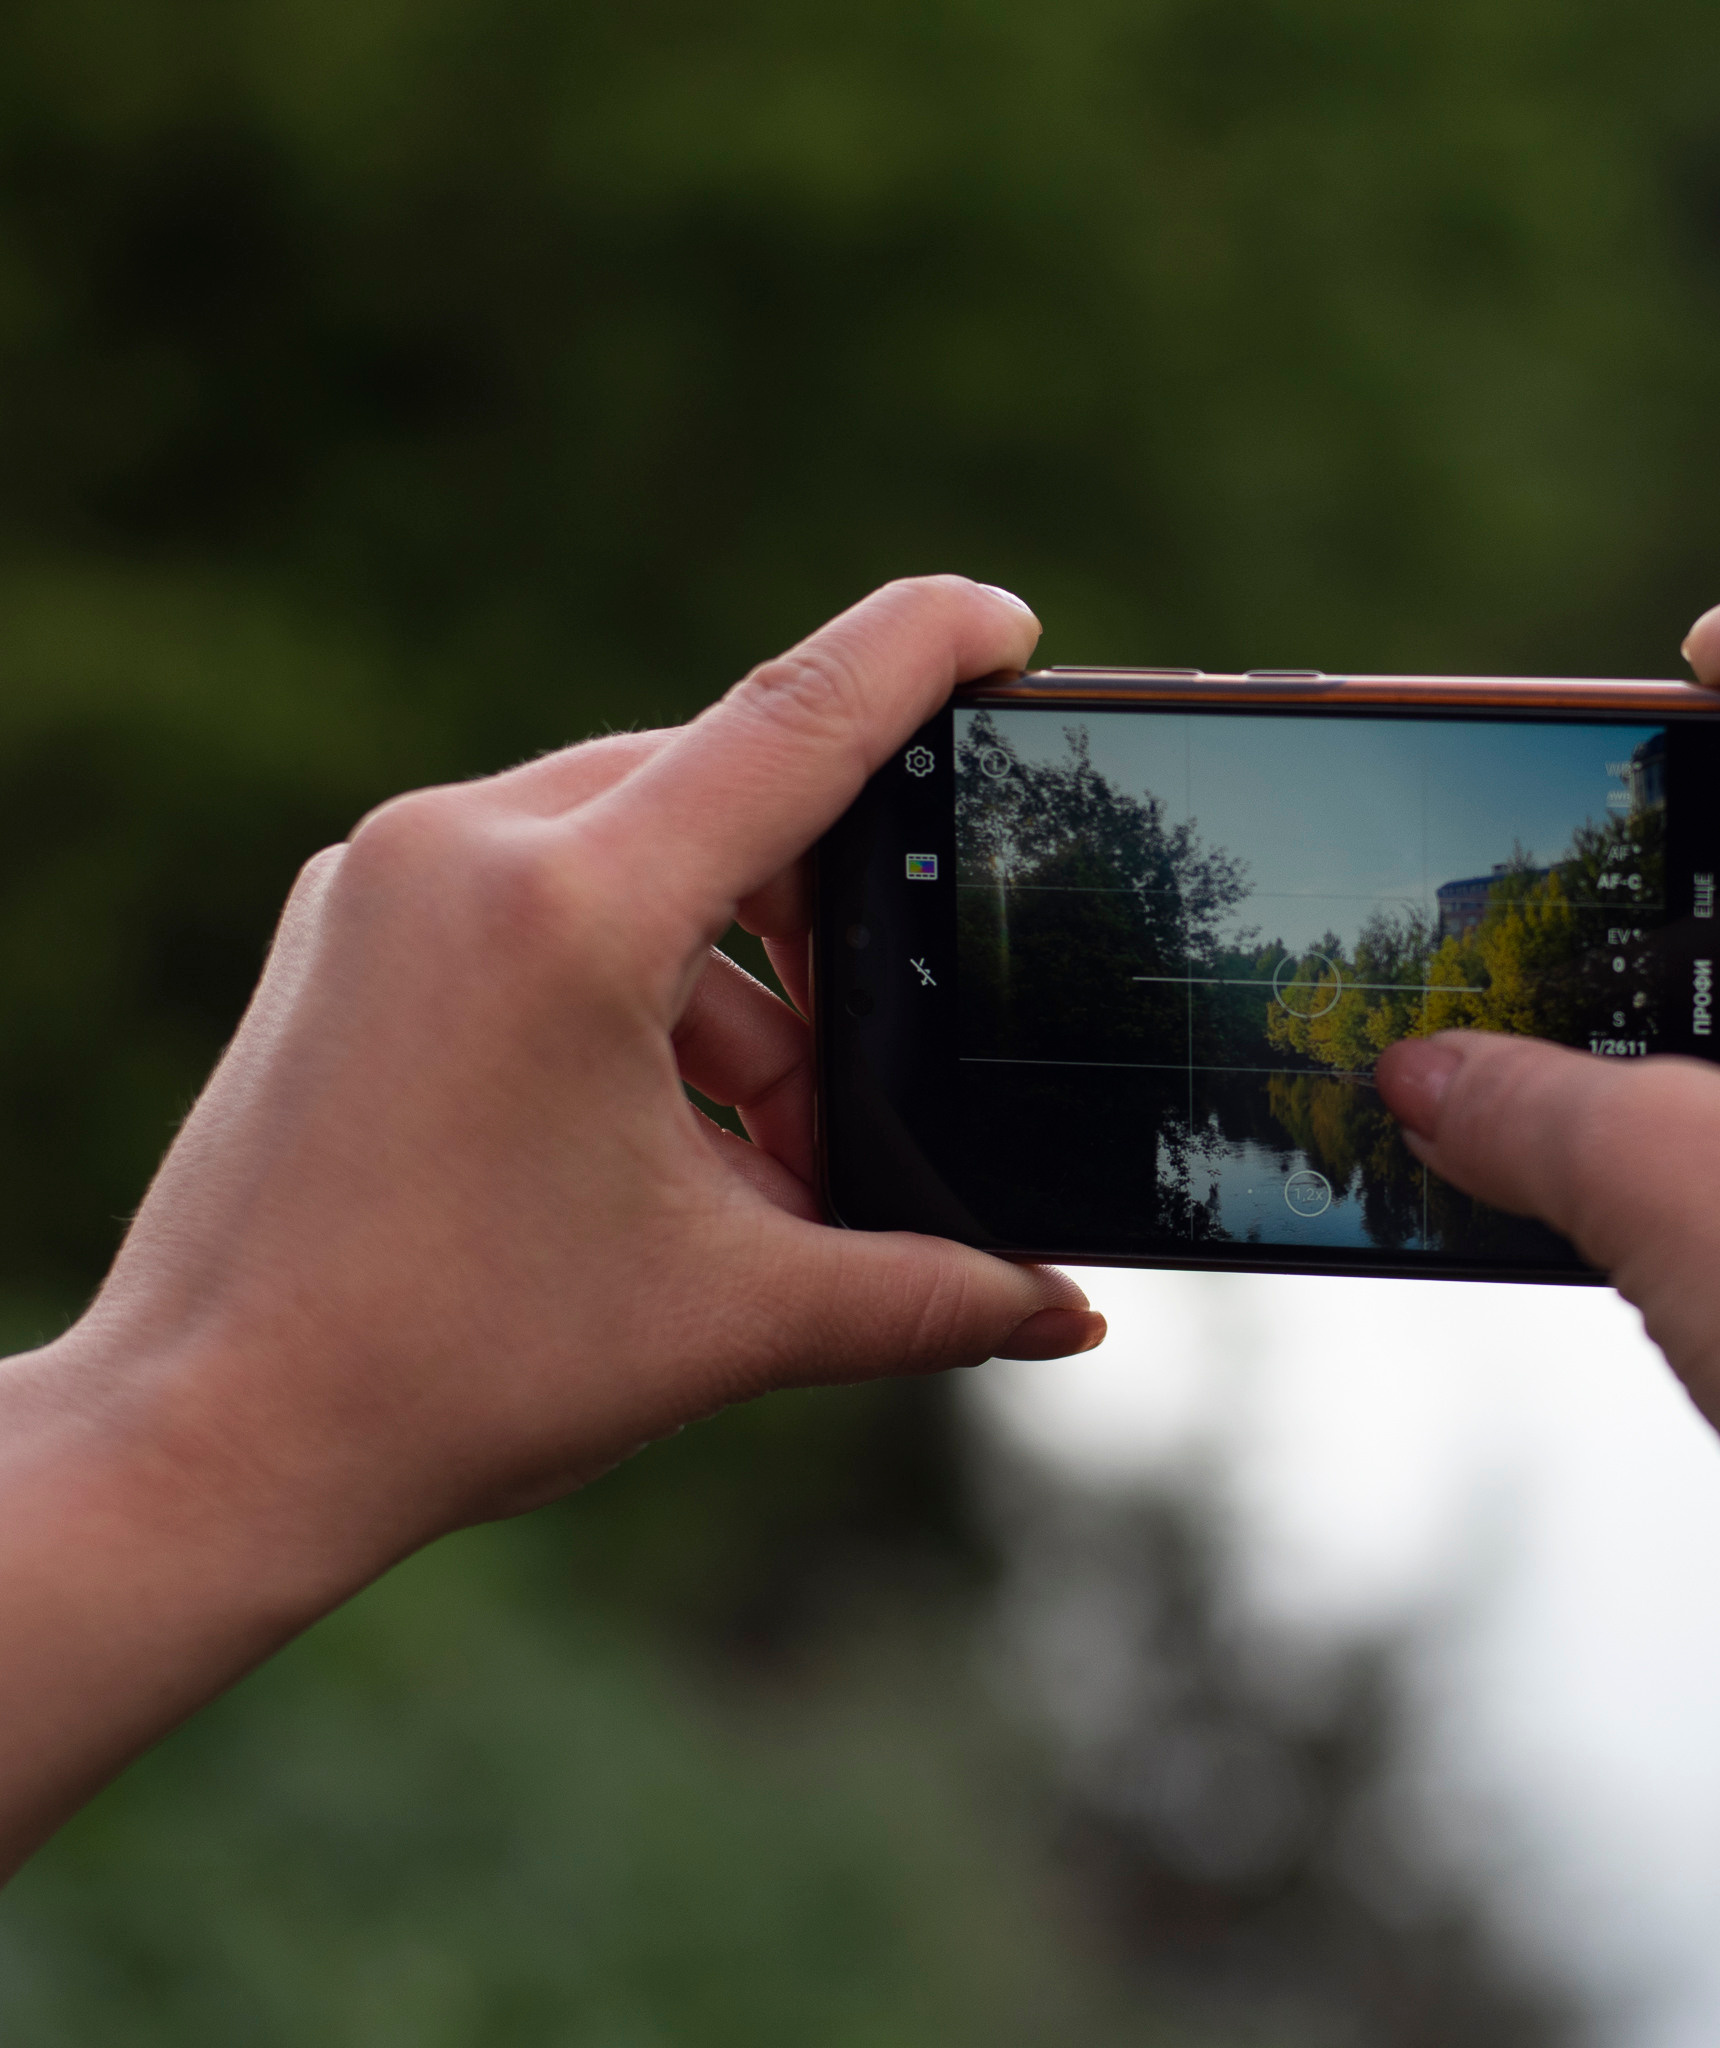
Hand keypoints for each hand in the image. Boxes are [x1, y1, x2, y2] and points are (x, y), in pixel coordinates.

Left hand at [0, 575, 1099, 1864]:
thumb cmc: (455, 1373)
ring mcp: (386, 878)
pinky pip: (538, 891)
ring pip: (630, 852)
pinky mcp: (348, 924)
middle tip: (870, 1075)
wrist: (211, 1443)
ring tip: (763, 1156)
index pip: (793, 724)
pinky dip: (634, 984)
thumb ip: (928, 1294)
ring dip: (732, 984)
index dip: (918, 653)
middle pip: (720, 801)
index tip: (1002, 619)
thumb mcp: (732, 1317)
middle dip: (825, 929)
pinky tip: (663, 1135)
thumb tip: (1068, 1319)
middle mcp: (463, 850)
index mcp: (568, 911)